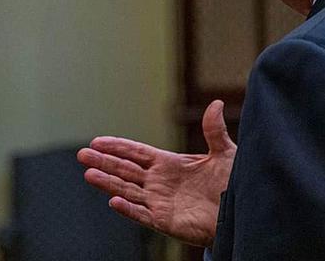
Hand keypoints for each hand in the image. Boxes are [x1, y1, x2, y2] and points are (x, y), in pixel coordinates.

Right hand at [77, 100, 235, 246]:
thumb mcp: (225, 154)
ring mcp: (159, 202)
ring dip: (108, 183)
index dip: (118, 146)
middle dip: (104, 161)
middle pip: (125, 170)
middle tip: (82, 154)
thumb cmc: (233, 185)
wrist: (242, 214)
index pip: (137, 153)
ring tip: (89, 174)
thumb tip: (216, 103)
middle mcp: (159, 182)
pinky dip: (128, 209)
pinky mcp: (165, 222)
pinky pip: (142, 215)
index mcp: (169, 164)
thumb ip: (215, 131)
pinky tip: (113, 201)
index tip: (97, 140)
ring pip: (127, 190)